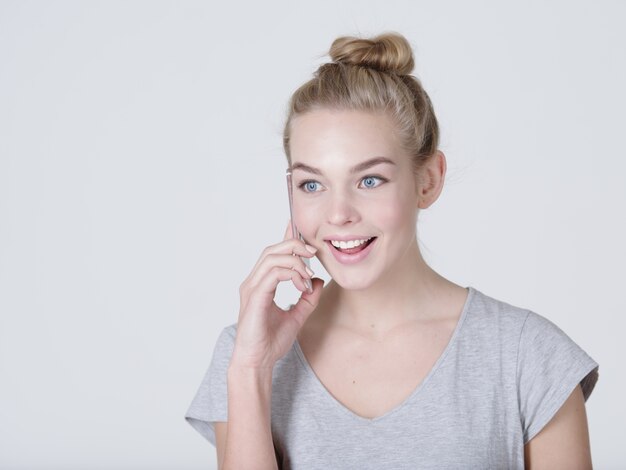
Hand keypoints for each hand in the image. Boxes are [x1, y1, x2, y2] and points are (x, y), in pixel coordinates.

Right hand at [230, 220, 323, 369]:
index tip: (299, 228)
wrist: (257, 362)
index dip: (287, 238)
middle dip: (295, 246)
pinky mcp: (254, 298)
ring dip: (294, 261)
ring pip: (271, 258)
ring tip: (309, 273)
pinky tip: (302, 285)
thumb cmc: (269, 342)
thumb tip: (318, 281)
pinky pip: (272, 275)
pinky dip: (290, 274)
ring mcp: (251, 289)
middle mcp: (253, 282)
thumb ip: (307, 299)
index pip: (273, 254)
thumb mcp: (297, 316)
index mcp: (261, 284)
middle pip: (272, 250)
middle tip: (314, 252)